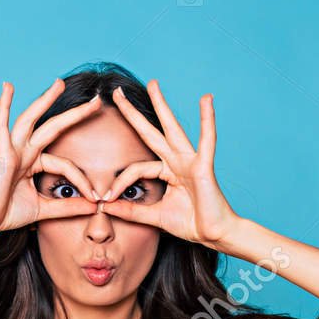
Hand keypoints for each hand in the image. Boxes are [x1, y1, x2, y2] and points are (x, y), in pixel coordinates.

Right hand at [0, 80, 104, 236]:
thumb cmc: (7, 213)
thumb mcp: (44, 210)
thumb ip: (68, 207)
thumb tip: (94, 205)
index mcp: (34, 163)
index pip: (66, 165)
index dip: (82, 181)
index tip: (96, 197)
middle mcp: (25, 152)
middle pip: (53, 127)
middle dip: (75, 114)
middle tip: (96, 100)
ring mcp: (13, 150)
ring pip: (31, 120)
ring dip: (44, 100)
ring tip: (59, 83)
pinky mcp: (1, 154)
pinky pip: (1, 127)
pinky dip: (3, 106)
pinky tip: (8, 87)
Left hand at [100, 80, 240, 247]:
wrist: (214, 234)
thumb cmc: (190, 223)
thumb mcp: (154, 216)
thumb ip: (131, 211)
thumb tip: (105, 205)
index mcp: (167, 171)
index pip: (136, 168)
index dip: (119, 182)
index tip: (106, 198)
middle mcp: (177, 161)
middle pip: (150, 132)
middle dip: (132, 113)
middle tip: (116, 93)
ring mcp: (190, 161)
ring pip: (172, 129)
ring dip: (162, 105)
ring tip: (153, 84)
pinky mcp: (203, 166)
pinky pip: (206, 140)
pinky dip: (207, 120)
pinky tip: (206, 100)